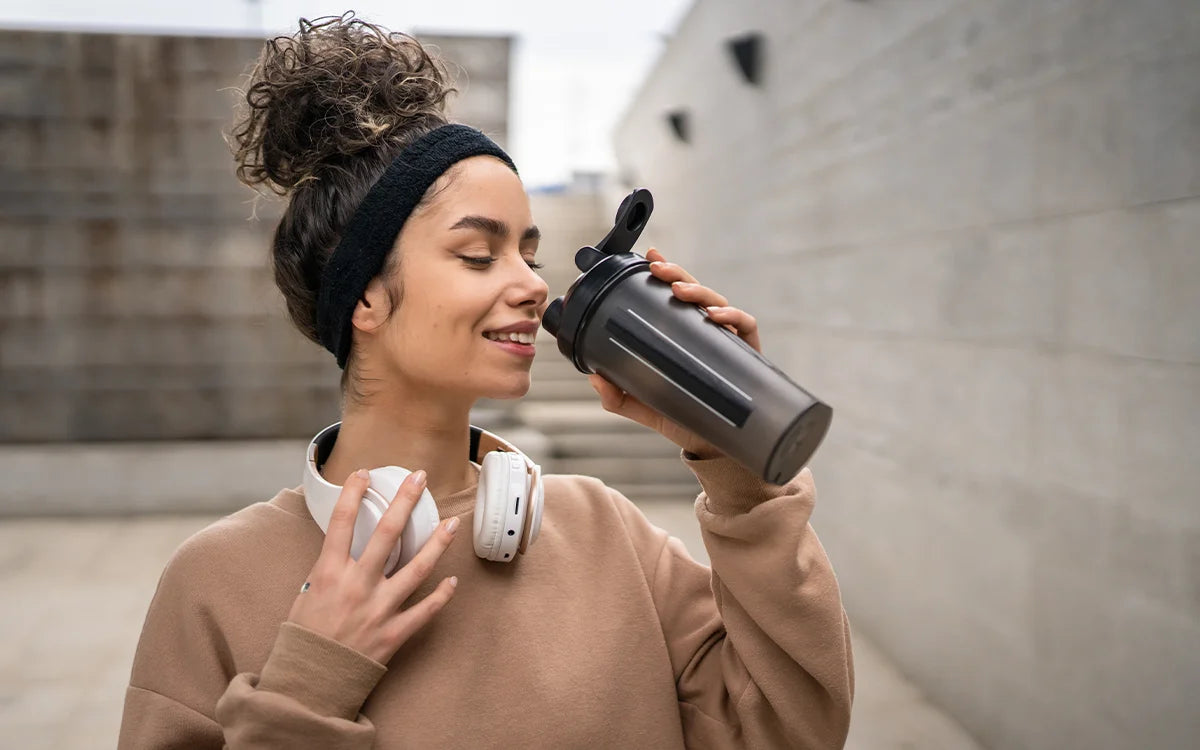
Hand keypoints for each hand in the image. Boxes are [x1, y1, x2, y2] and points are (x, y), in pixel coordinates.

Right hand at [288, 468, 458, 663]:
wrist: (307, 684)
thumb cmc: (303, 638)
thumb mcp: (305, 595)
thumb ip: (327, 570)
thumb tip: (343, 547)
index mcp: (328, 574)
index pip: (343, 522)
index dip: (354, 493)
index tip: (364, 473)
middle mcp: (357, 586)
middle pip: (387, 534)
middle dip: (405, 501)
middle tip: (420, 478)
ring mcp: (378, 609)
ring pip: (417, 568)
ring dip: (437, 543)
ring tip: (452, 523)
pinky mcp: (394, 633)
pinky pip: (425, 611)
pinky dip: (441, 596)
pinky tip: (453, 582)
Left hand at [588, 247, 761, 459]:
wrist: (714, 448)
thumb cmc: (683, 419)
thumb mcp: (644, 406)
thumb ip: (618, 396)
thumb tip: (594, 378)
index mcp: (683, 336)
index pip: (674, 297)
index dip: (665, 273)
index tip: (649, 256)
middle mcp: (706, 333)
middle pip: (694, 292)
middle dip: (677, 274)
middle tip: (657, 269)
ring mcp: (728, 341)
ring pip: (717, 302)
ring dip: (699, 291)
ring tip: (679, 291)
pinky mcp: (748, 355)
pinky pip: (745, 326)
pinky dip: (732, 316)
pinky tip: (715, 317)